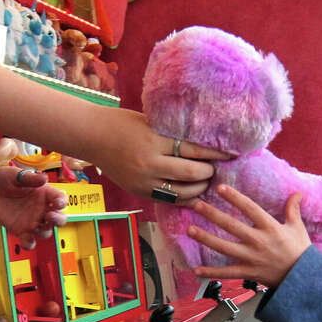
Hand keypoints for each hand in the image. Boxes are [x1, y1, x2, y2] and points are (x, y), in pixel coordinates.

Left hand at [0, 167, 67, 248]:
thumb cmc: (3, 179)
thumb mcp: (15, 175)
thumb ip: (30, 178)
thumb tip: (44, 178)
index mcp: (45, 194)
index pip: (60, 199)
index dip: (62, 202)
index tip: (57, 203)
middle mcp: (41, 209)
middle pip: (59, 218)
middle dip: (58, 219)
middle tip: (50, 216)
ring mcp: (32, 221)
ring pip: (46, 232)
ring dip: (45, 232)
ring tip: (35, 226)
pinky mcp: (20, 231)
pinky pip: (29, 241)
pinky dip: (30, 244)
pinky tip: (26, 241)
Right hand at [79, 108, 230, 204]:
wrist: (91, 136)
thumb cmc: (122, 123)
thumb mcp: (151, 123)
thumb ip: (172, 135)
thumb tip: (202, 144)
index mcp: (155, 141)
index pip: (195, 150)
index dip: (215, 153)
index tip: (230, 154)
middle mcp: (150, 164)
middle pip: (192, 173)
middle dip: (209, 172)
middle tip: (216, 168)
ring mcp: (143, 181)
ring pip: (182, 192)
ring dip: (199, 188)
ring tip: (206, 181)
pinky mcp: (139, 191)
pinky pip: (167, 199)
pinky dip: (182, 197)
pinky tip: (192, 193)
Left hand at [188, 185, 310, 287]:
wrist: (303, 279)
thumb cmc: (300, 251)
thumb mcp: (297, 227)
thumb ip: (293, 209)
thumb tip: (298, 192)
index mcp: (270, 227)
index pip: (249, 208)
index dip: (235, 198)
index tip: (220, 188)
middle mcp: (258, 241)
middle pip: (231, 226)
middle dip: (213, 215)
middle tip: (196, 205)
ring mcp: (251, 258)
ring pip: (224, 247)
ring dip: (206, 238)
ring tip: (190, 230)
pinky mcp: (248, 272)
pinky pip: (227, 273)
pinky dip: (211, 273)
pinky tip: (196, 270)